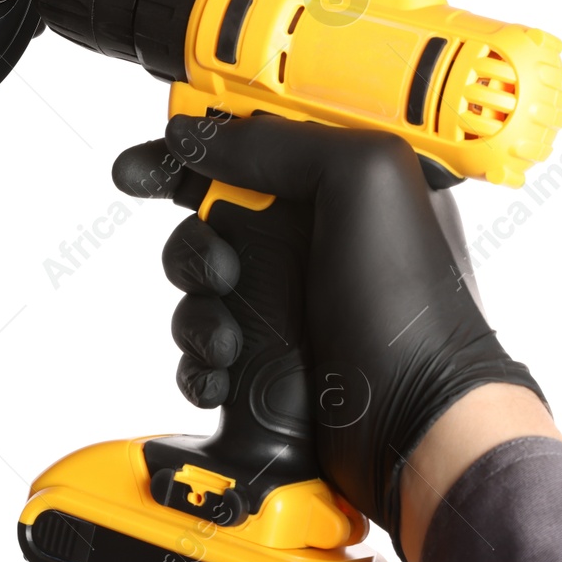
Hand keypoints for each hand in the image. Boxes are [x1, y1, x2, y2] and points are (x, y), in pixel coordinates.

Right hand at [116, 114, 548, 558]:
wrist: (416, 424)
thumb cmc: (410, 305)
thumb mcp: (362, 178)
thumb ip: (278, 140)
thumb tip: (197, 137)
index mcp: (337, 187)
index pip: (248, 145)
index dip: (188, 151)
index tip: (145, 169)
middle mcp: (309, 241)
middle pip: (207, 219)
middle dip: (193, 246)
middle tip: (220, 271)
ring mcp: (286, 305)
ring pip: (197, 289)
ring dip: (197, 311)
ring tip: (231, 339)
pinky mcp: (266, 364)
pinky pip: (200, 351)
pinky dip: (198, 363)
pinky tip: (224, 373)